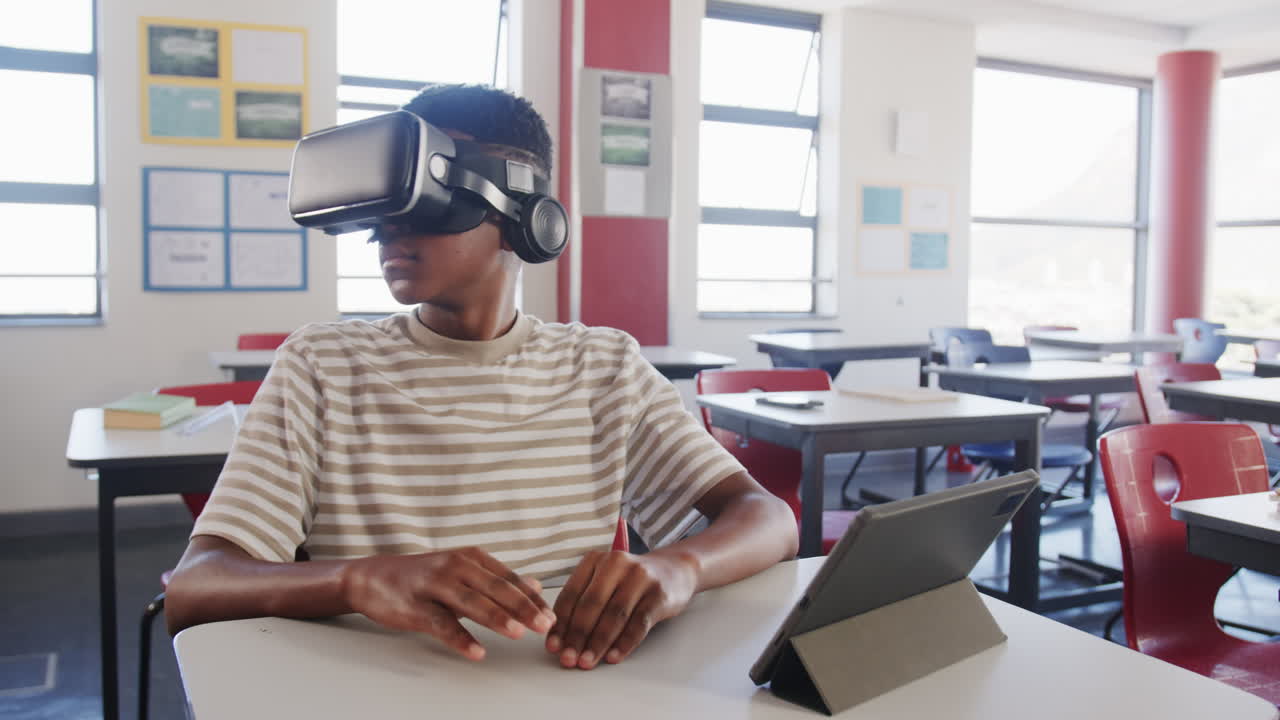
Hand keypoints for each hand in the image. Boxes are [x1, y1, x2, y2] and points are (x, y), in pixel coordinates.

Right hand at [340, 547, 554, 660]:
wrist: (371, 577)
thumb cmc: (422, 576)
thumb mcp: (462, 570)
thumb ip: (497, 579)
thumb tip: (535, 585)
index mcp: (471, 557)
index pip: (509, 578)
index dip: (532, 598)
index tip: (553, 616)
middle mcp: (455, 566)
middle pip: (496, 588)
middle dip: (524, 608)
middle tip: (546, 625)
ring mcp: (435, 585)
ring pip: (472, 603)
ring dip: (497, 618)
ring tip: (519, 633)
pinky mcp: (416, 607)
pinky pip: (442, 624)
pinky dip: (461, 638)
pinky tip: (477, 651)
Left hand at [545, 549, 697, 669]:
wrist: (673, 570)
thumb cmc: (630, 581)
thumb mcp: (604, 581)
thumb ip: (583, 602)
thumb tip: (561, 640)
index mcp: (595, 559)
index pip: (571, 594)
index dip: (561, 623)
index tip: (553, 646)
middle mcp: (616, 563)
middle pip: (591, 604)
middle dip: (577, 636)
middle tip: (568, 658)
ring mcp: (640, 577)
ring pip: (614, 615)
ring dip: (598, 643)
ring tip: (587, 662)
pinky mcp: (659, 594)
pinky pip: (639, 623)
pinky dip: (624, 643)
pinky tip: (613, 657)